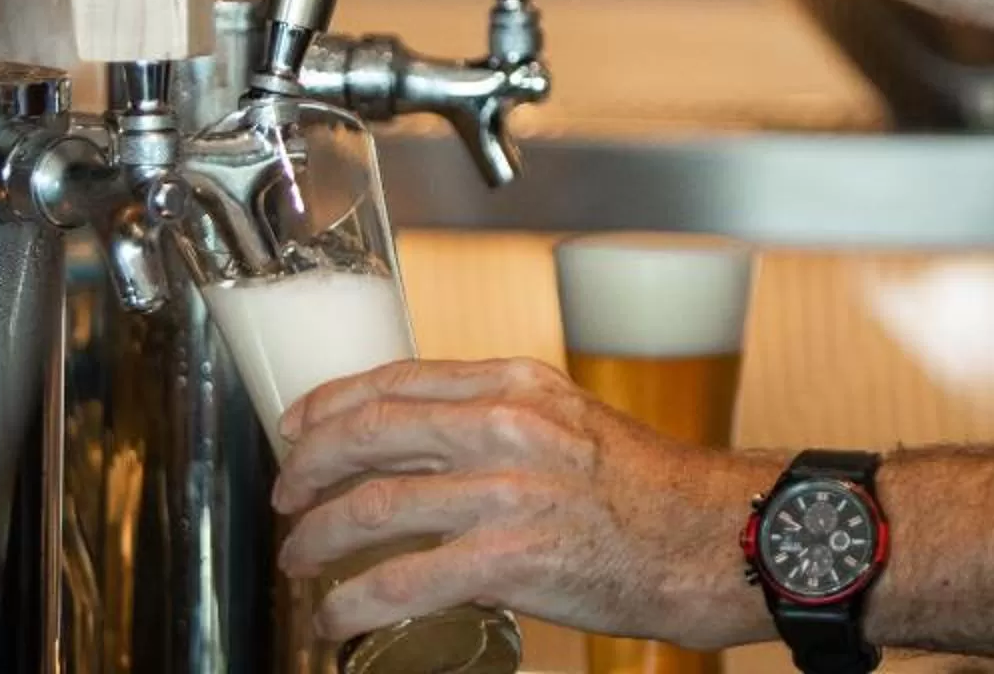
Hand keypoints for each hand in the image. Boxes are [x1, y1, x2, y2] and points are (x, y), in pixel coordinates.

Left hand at [270, 356, 772, 647]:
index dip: (331, 404)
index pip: (398, 379)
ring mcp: (506, 492)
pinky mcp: (510, 559)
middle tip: (284, 496)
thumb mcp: (569, 424)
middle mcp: (507, 427)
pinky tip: (335, 615)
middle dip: (307, 468)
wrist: (709, 539)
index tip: (297, 427)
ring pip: (374, 507)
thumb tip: (420, 448)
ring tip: (298, 559)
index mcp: (518, 385)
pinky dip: (354, 601)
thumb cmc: (646, 492)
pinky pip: (403, 581)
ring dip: (317, 538)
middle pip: (370, 433)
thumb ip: (500, 423)